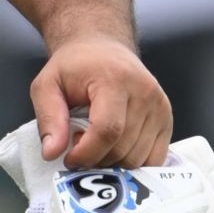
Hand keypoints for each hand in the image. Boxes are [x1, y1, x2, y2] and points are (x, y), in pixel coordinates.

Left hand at [30, 35, 171, 169]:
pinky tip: (115, 148)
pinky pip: (153, 159)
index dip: (86, 153)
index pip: (107, 130)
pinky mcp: (166, 118)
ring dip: (112, 162)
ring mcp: (160, 106)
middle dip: (96, 159)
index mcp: (115, 80)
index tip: (69, 158)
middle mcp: (145, 92)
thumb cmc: (75, 67)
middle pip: (122, 149)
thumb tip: (51, 153)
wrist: (102, 49)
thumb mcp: (47, 85)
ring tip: (96, 141)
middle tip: (79, 145)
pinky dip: (131, 163)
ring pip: (137, 159)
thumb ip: (48, 118)